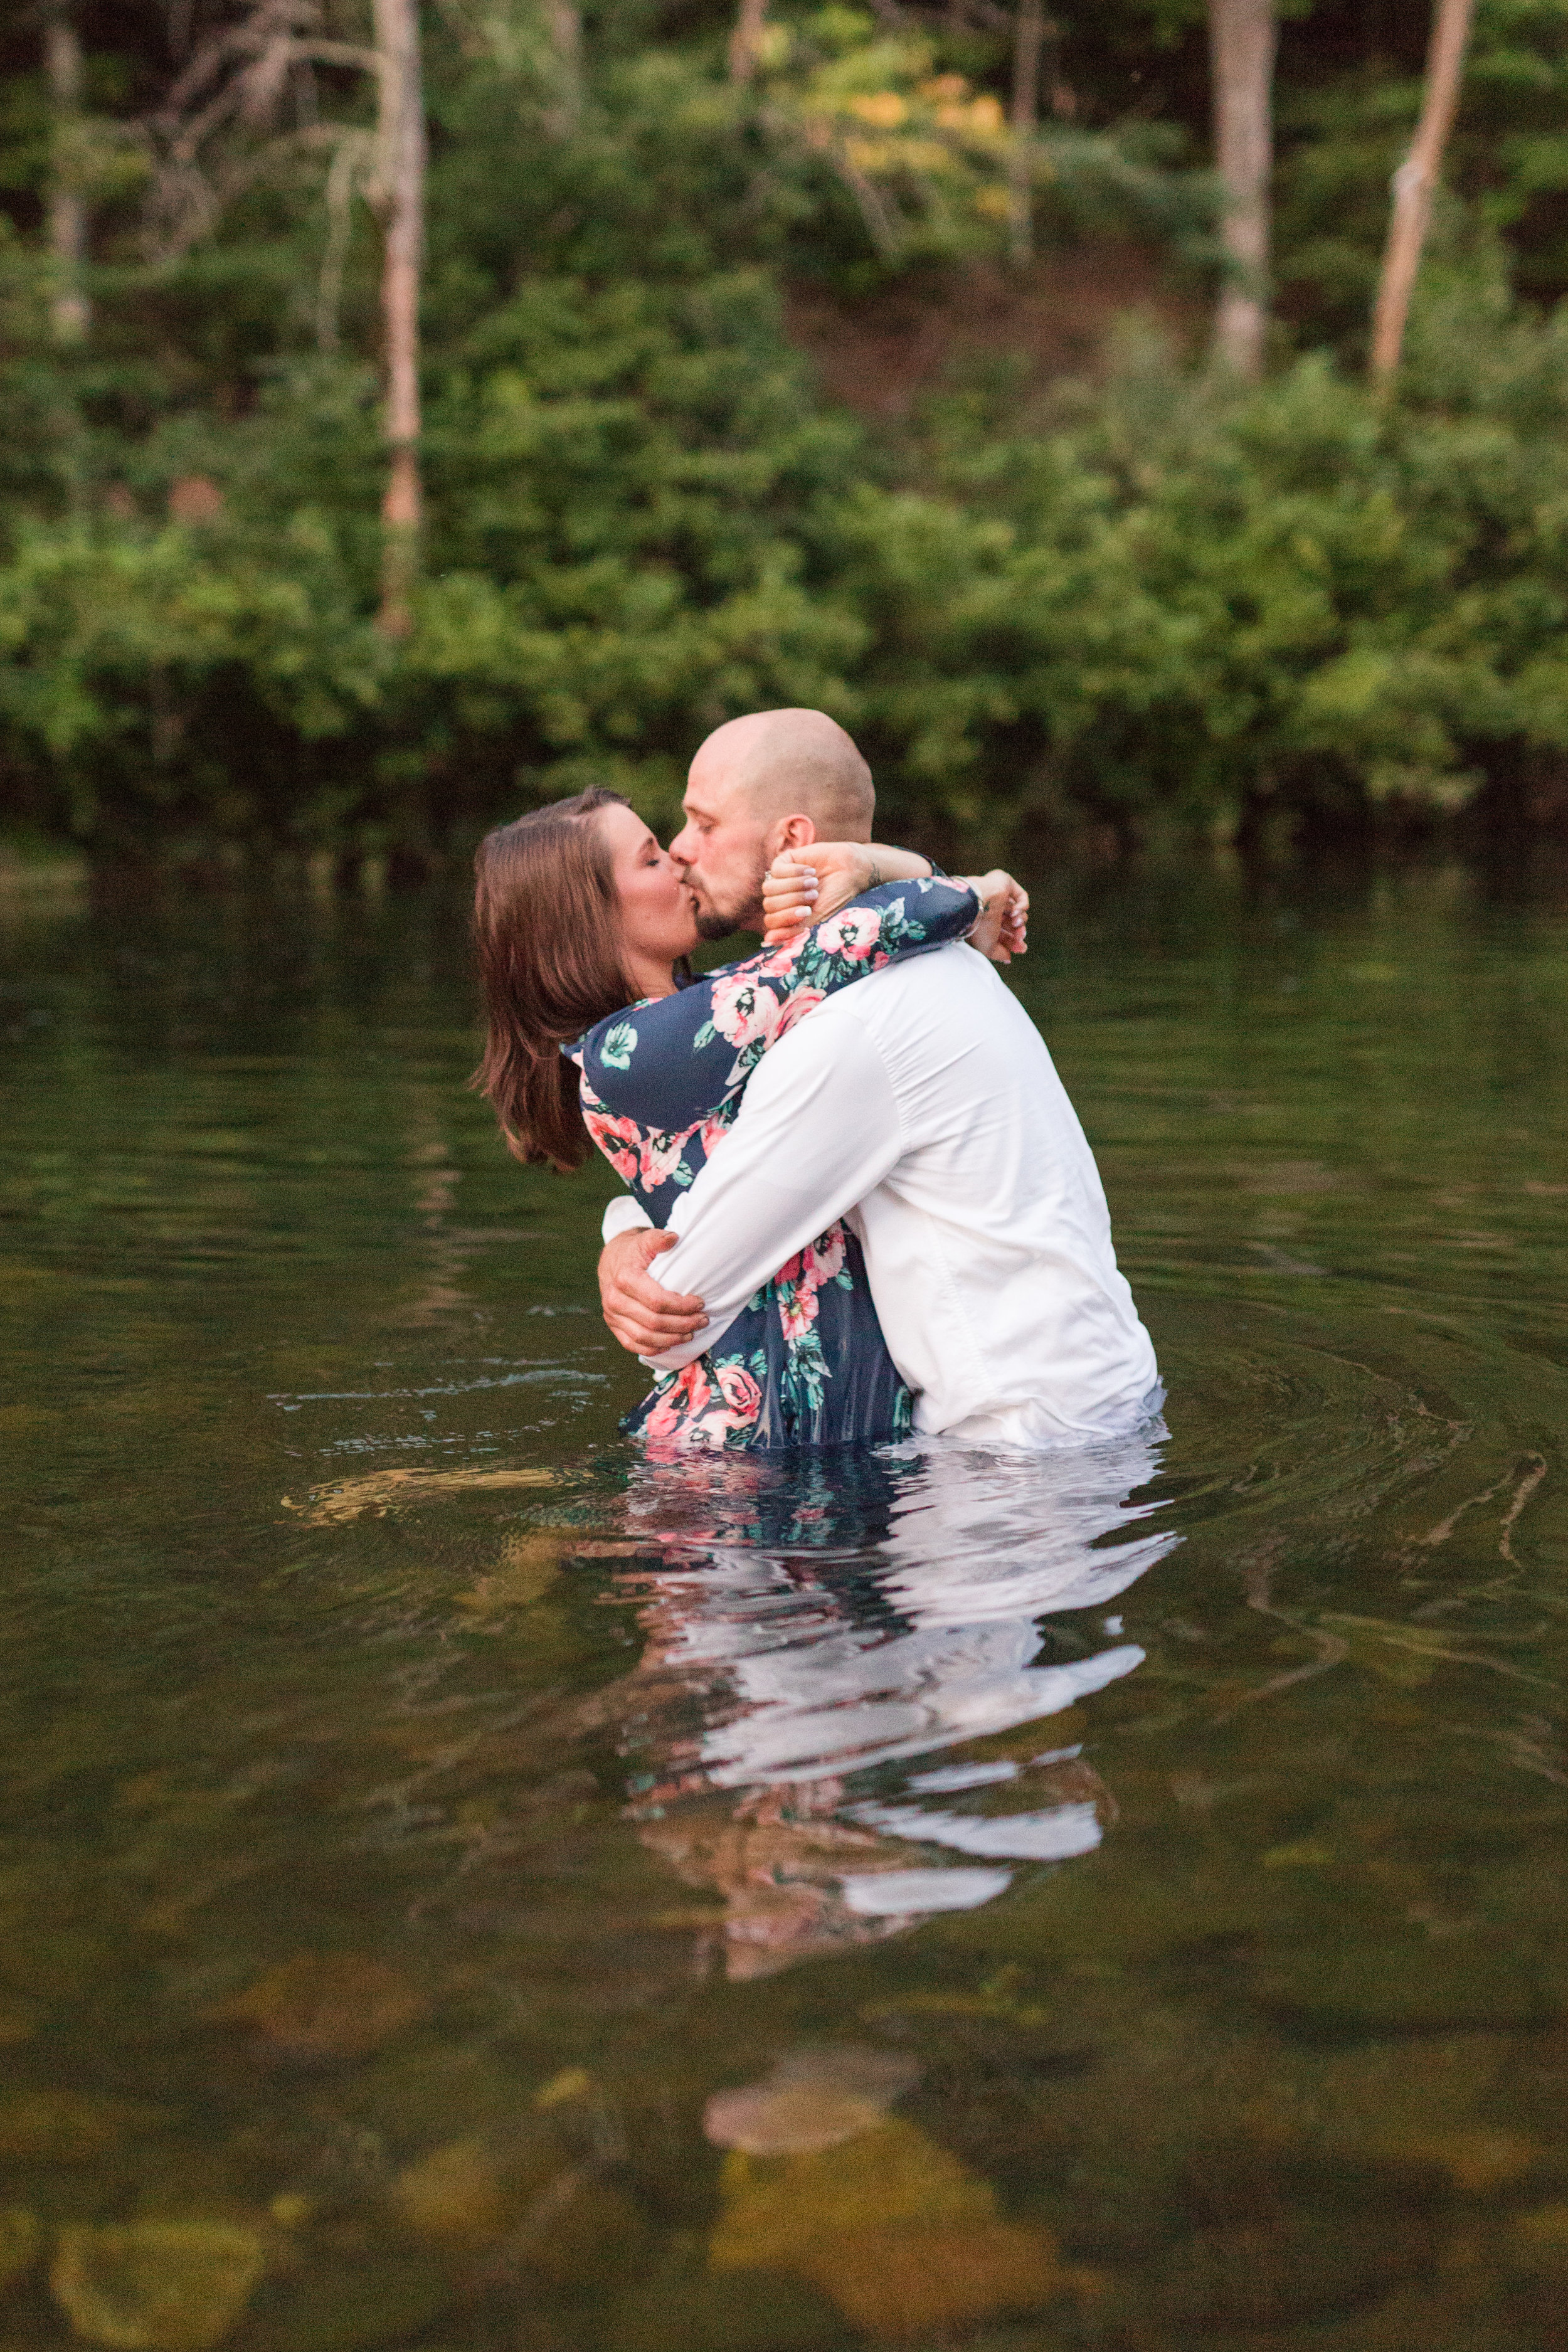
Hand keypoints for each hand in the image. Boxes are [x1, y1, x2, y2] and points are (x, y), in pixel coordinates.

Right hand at [598, 1227, 706, 1355]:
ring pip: (644, 1337)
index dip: (682, 1306)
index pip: (657, 1301)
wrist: (610, 1259)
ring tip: (691, 1334)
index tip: (700, 1303)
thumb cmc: (633, 1250)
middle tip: (702, 1320)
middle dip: (683, 1324)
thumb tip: (674, 1237)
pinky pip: (632, 1344)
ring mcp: (612, 1315)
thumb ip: (658, 1239)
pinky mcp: (612, 1324)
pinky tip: (670, 1344)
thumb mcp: (644, 1240)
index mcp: (625, 1279)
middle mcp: (615, 1299)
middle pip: (653, 1322)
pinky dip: (652, 1348)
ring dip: (671, 1339)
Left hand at [761, 844, 872, 940]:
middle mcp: (780, 897)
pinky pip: (776, 870)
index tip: (807, 912)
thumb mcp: (816, 916)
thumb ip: (794, 928)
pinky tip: (811, 871)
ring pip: (769, 888)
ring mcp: (779, 880)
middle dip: (793, 901)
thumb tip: (768, 940)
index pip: (771, 921)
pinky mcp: (783, 862)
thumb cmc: (835, 896)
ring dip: (794, 886)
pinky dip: (795, 872)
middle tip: (814, 896)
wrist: (850, 871)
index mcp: (786, 913)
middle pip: (769, 905)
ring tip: (814, 883)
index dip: (785, 919)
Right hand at [962, 870, 1028, 961]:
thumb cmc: (979, 927)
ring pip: (1018, 912)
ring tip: (1014, 923)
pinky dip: (1023, 907)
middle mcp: (990, 909)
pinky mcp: (1005, 883)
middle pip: (1012, 924)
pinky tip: (1015, 912)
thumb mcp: (988, 948)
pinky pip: (1021, 897)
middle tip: (1021, 939)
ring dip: (1021, 921)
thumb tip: (1008, 958)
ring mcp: (998, 895)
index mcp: (983, 923)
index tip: (1020, 949)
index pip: (1003, 933)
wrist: (976, 904)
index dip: (1013, 942)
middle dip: (1019, 933)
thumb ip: (999, 954)